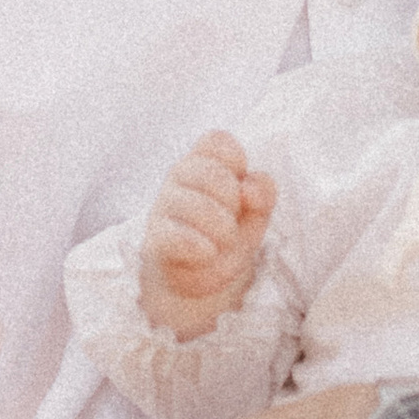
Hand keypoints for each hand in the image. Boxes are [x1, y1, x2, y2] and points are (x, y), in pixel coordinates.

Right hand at [137, 130, 276, 341]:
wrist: (201, 278)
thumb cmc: (226, 234)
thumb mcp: (255, 213)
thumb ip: (262, 194)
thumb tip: (248, 188)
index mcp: (204, 162)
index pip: (216, 141)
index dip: (236, 160)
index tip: (241, 188)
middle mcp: (179, 178)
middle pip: (206, 171)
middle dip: (230, 197)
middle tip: (233, 219)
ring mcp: (164, 207)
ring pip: (190, 202)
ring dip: (220, 225)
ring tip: (225, 241)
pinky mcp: (156, 239)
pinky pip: (172, 235)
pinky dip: (196, 244)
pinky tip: (208, 252)